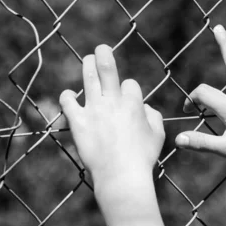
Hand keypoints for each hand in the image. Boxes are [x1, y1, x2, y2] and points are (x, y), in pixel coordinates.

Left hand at [59, 45, 164, 184]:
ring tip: (88, 59)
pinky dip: (68, 96)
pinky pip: (67, 101)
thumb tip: (145, 108)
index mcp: (133, 103)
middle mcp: (112, 101)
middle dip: (104, 55)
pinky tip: (70, 97)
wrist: (121, 176)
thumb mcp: (158, 136)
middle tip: (101, 48)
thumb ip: (153, 117)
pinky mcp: (78, 122)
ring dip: (87, 65)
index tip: (127, 101)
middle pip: (107, 69)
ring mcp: (94, 110)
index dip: (129, 90)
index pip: (130, 84)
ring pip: (88, 77)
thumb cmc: (142, 159)